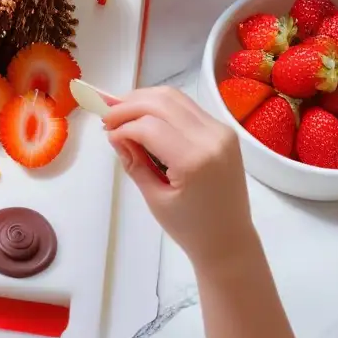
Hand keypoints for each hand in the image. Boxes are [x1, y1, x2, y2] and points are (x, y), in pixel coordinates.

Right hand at [104, 87, 256, 267]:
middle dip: (128, 105)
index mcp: (195, 160)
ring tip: (122, 112)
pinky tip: (145, 117)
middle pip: (161, 102)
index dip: (122, 127)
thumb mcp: (154, 198)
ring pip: (174, 97)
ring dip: (144, 100)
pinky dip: (161, 107)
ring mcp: (221, 131)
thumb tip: (115, 134)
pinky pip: (187, 107)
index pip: (148, 127)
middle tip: (107, 116)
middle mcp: (212, 138)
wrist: (230, 240)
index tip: (108, 136)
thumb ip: (134, 161)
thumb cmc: (190, 228)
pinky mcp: (223, 131)